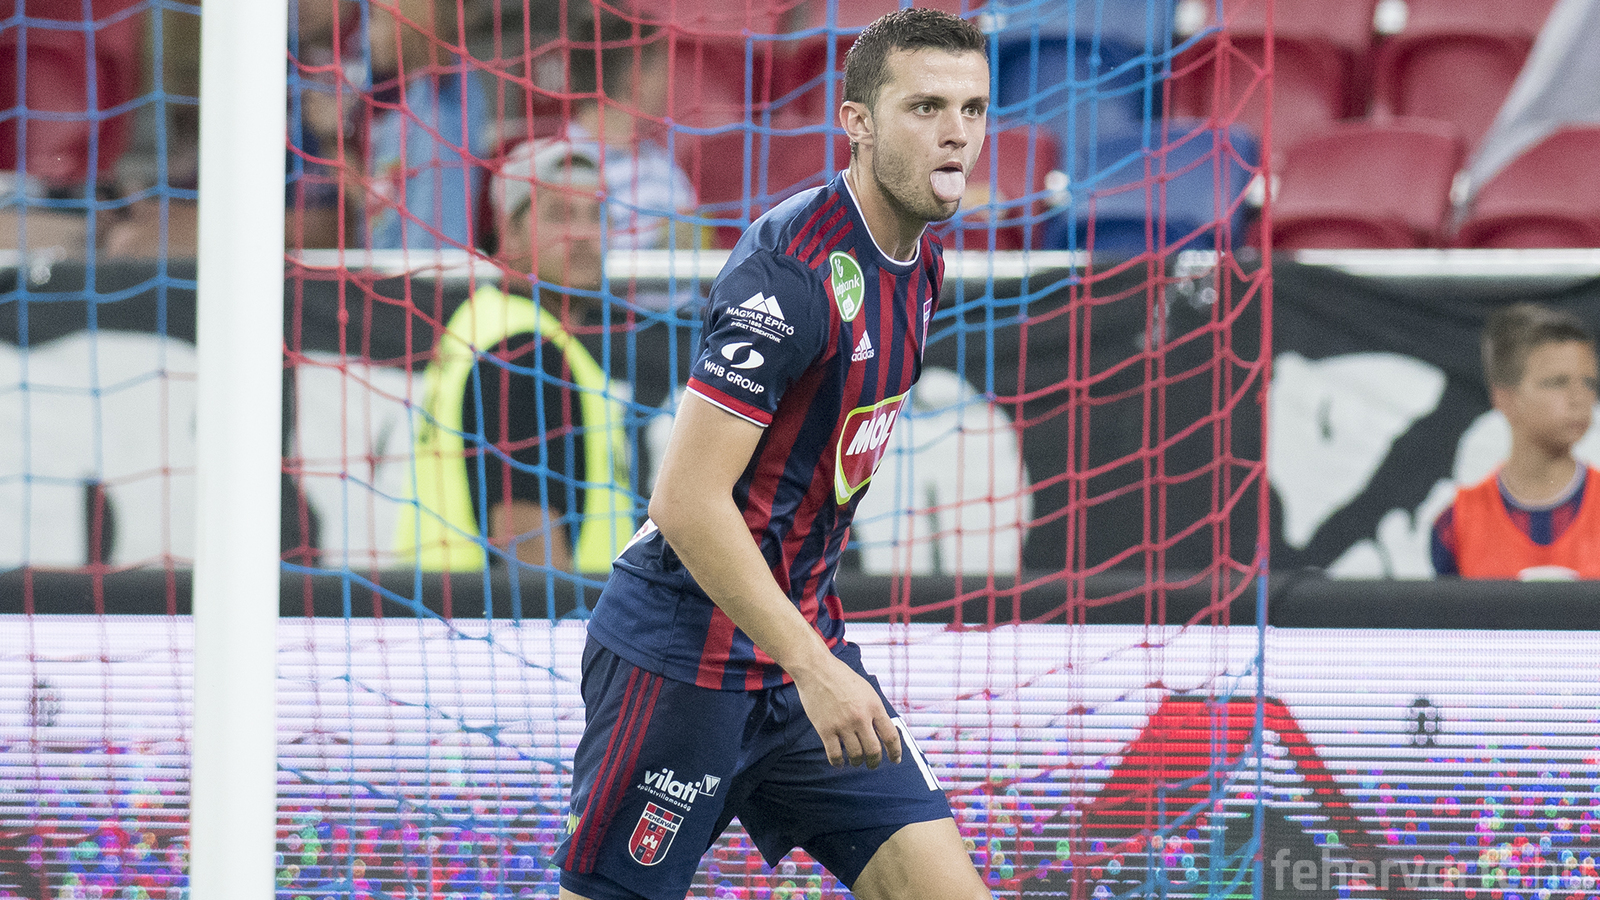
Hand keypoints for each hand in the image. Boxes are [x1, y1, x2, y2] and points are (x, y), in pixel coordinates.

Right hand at [790, 653, 903, 768]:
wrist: (816, 669)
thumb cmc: (842, 677)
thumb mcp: (867, 690)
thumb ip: (875, 710)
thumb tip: (883, 731)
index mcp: (874, 706)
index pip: (891, 736)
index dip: (895, 751)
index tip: (895, 760)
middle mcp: (860, 717)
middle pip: (874, 750)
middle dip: (874, 761)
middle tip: (872, 764)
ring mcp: (842, 724)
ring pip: (855, 755)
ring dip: (857, 761)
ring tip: (855, 761)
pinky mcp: (825, 729)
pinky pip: (835, 754)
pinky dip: (838, 763)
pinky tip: (839, 763)